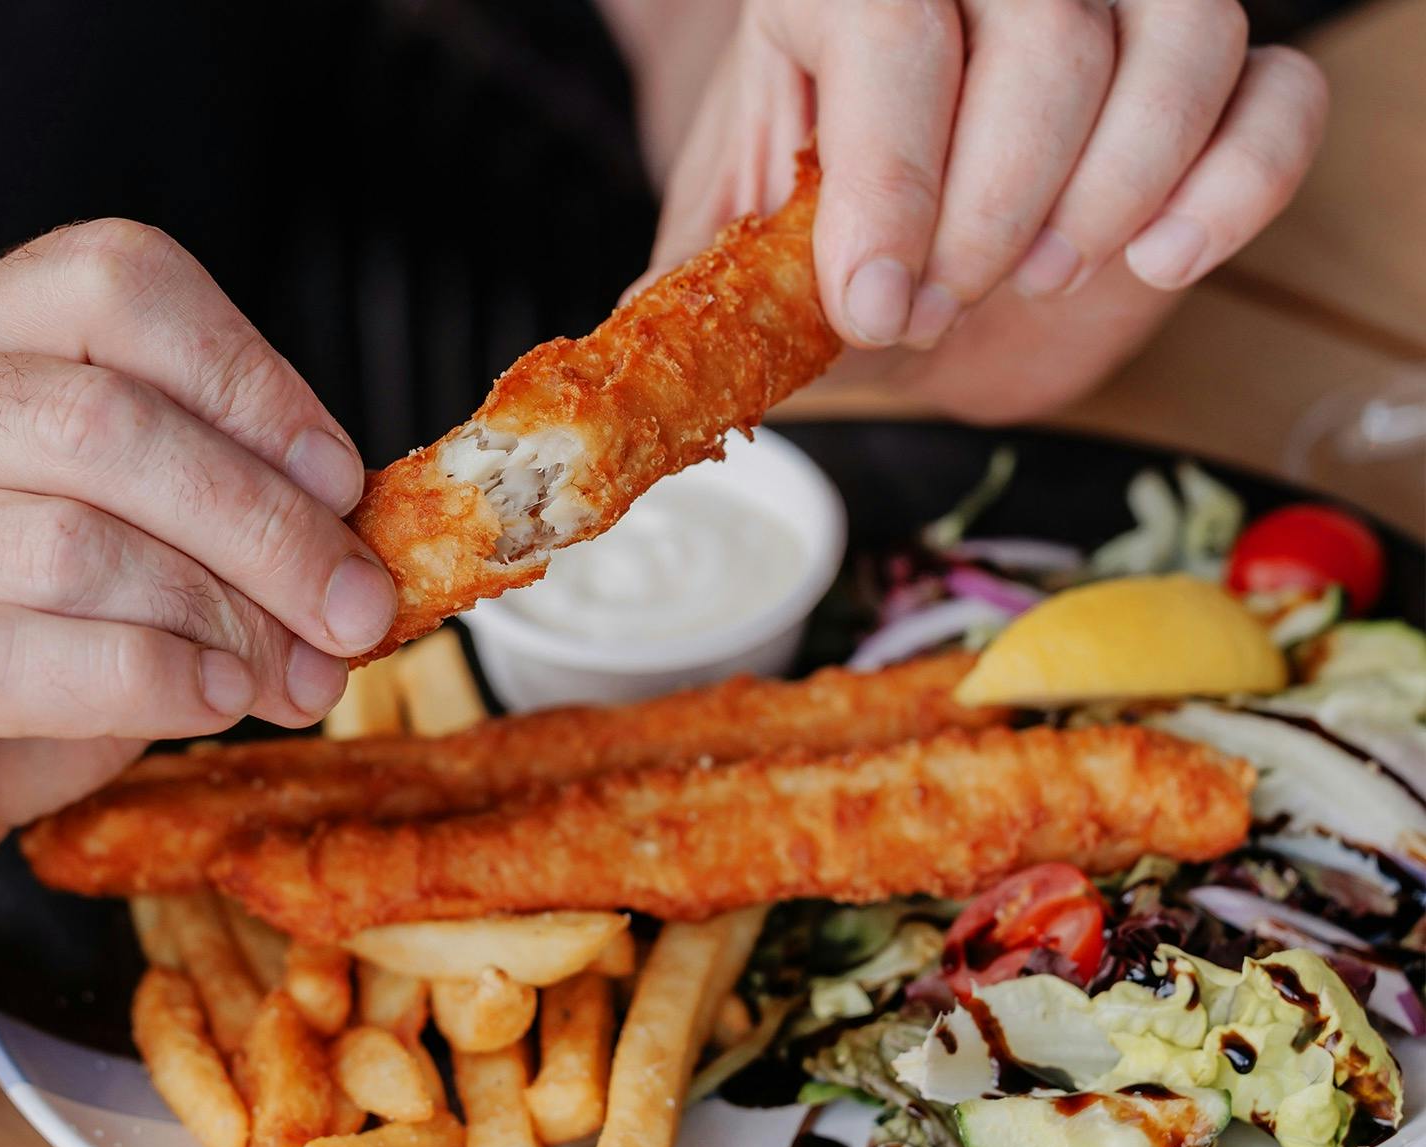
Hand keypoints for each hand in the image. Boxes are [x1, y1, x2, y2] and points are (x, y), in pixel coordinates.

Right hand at [0, 220, 394, 1046]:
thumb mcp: (107, 561)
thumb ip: (205, 525)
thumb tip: (357, 545)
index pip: (115, 285)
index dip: (253, 380)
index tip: (341, 484)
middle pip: (107, 419)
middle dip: (266, 522)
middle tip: (353, 606)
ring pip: (74, 542)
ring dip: (226, 619)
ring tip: (294, 675)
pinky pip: (24, 655)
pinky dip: (154, 682)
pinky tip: (211, 704)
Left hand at [647, 0, 1328, 421]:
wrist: (903, 175)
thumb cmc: (818, 187)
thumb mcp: (739, 216)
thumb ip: (704, 272)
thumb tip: (638, 345)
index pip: (897, 26)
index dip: (893, 177)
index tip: (874, 305)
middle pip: (1050, 40)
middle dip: (991, 212)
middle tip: (932, 308)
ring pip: (1180, 44)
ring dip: (1108, 195)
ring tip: (1030, 276)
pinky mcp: (1216, 60)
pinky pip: (1277, 94)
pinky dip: (1236, 186)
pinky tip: (1158, 259)